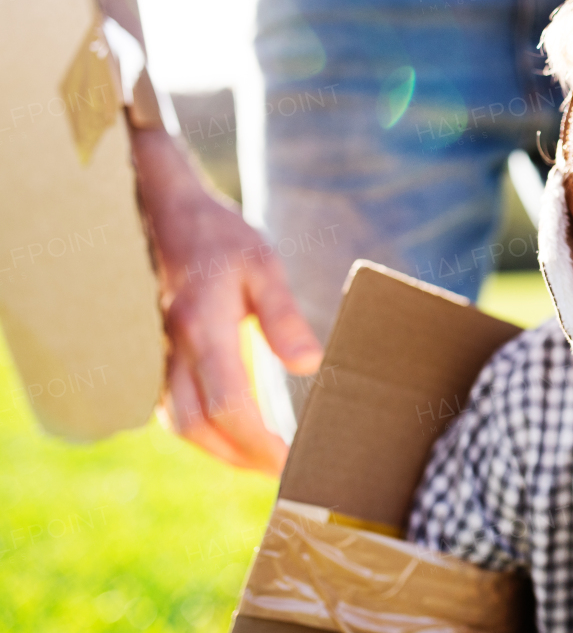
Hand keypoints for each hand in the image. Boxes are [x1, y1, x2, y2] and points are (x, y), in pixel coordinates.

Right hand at [132, 128, 322, 473]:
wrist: (164, 212)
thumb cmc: (221, 238)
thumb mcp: (264, 265)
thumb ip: (284, 317)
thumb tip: (309, 365)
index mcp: (203, 329)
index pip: (229, 406)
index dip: (259, 442)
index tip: (290, 459)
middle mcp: (172, 349)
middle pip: (198, 427)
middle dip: (238, 458)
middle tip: (278, 471)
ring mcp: (156, 354)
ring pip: (178, 422)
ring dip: (217, 449)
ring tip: (258, 459)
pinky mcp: (152, 354)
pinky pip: (168, 405)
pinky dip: (199, 427)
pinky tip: (228, 429)